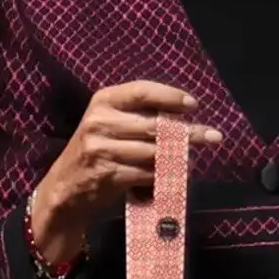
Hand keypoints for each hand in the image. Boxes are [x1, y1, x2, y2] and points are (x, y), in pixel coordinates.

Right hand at [30, 81, 222, 262]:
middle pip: (153, 125)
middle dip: (187, 132)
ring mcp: (102, 148)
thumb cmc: (95, 150)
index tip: (193, 105)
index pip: (142, 90)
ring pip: (153, 151)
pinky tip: (175, 177)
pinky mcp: (107, 174)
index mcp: (103, 100)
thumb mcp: (108, 123)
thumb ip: (137, 115)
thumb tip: (182, 117)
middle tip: (213, 136)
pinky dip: (163, 176)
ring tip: (194, 159)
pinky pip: (146, 173)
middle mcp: (100, 121)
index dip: (170, 96)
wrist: (65, 188)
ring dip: (178, 157)